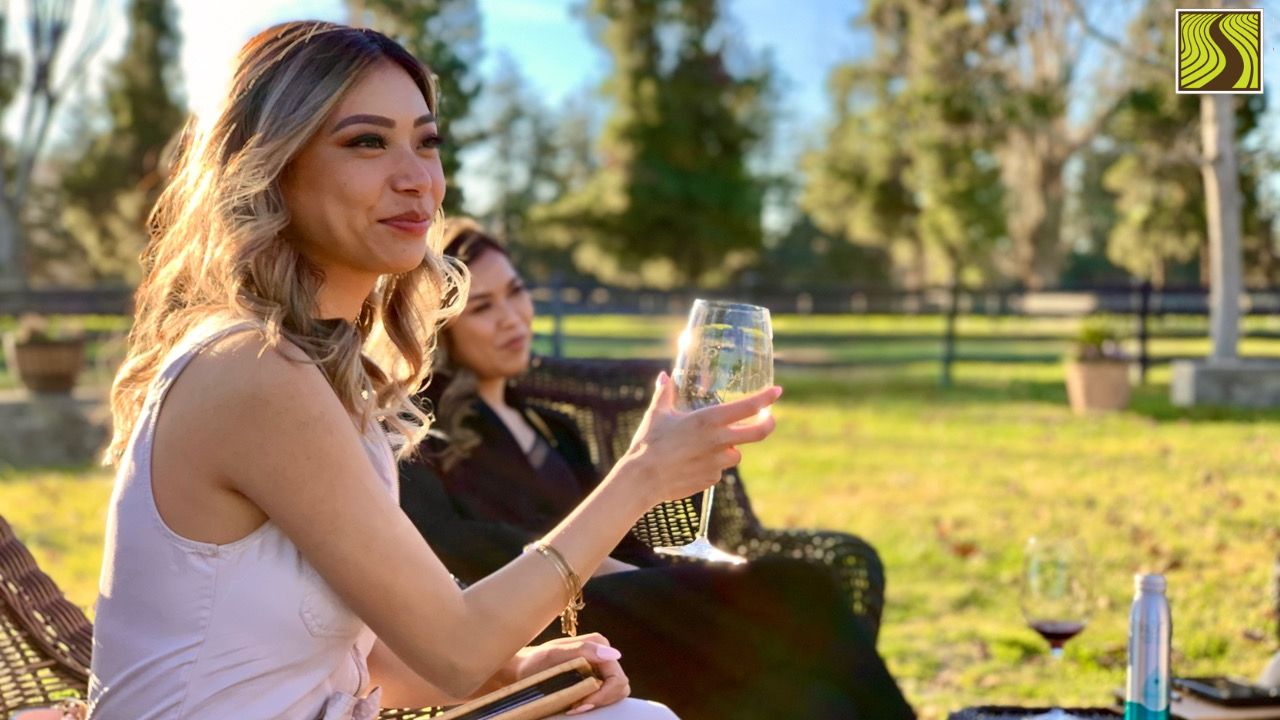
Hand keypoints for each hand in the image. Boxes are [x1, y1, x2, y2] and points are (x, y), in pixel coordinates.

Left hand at [510, 633, 628, 713]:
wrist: (522, 670)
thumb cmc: (535, 661)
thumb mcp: (553, 653)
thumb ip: (583, 649)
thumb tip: (614, 654)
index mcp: (599, 644)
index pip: (617, 677)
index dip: (603, 695)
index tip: (582, 704)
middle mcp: (603, 655)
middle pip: (620, 686)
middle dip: (601, 700)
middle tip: (576, 707)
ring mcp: (600, 668)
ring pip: (616, 693)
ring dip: (598, 703)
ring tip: (575, 706)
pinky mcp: (595, 680)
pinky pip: (605, 696)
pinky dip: (593, 704)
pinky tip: (575, 705)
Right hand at [621, 371, 780, 504]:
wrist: (642, 479)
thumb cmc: (648, 443)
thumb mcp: (657, 413)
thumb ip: (665, 392)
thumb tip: (665, 376)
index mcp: (708, 420)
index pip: (748, 407)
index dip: (766, 398)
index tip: (777, 391)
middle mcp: (718, 441)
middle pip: (758, 433)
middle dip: (768, 424)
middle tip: (769, 419)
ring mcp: (717, 463)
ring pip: (735, 454)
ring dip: (729, 448)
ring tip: (705, 446)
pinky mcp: (711, 479)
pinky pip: (719, 470)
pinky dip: (712, 465)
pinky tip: (691, 462)